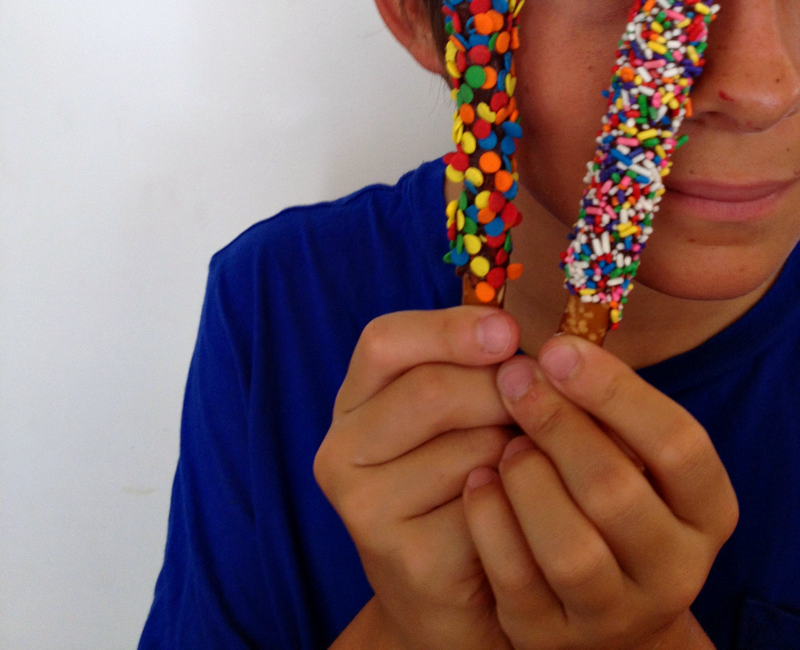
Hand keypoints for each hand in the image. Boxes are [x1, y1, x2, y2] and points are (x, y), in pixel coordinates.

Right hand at [314, 306, 519, 649]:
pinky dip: (521, 499)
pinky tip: (523, 507)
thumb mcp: (455, 410)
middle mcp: (340, 453)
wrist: (455, 592)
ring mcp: (366, 511)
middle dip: (501, 390)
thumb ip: (470, 364)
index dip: (449, 329)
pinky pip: (489, 505)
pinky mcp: (409, 561)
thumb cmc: (463, 479)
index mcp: (351, 402)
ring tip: (527, 459)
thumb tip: (509, 329)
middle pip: (430, 390)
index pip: (384, 341)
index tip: (509, 331)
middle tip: (540, 403)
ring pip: (469, 448)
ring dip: (518, 446)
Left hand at [462, 337, 735, 649]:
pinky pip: (516, 579)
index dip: (614, 391)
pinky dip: (490, 521)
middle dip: (556, 423)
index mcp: (706, 509)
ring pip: (570, 548)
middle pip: (615, 491)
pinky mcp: (553, 635)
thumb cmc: (609, 492)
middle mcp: (673, 568)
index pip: (678, 444)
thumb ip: (604, 405)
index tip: (557, 348)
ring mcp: (615, 613)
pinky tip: (477, 480)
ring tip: (505, 441)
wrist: (602, 602)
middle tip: (515, 378)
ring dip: (527, 480)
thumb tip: (550, 343)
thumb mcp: (630, 450)